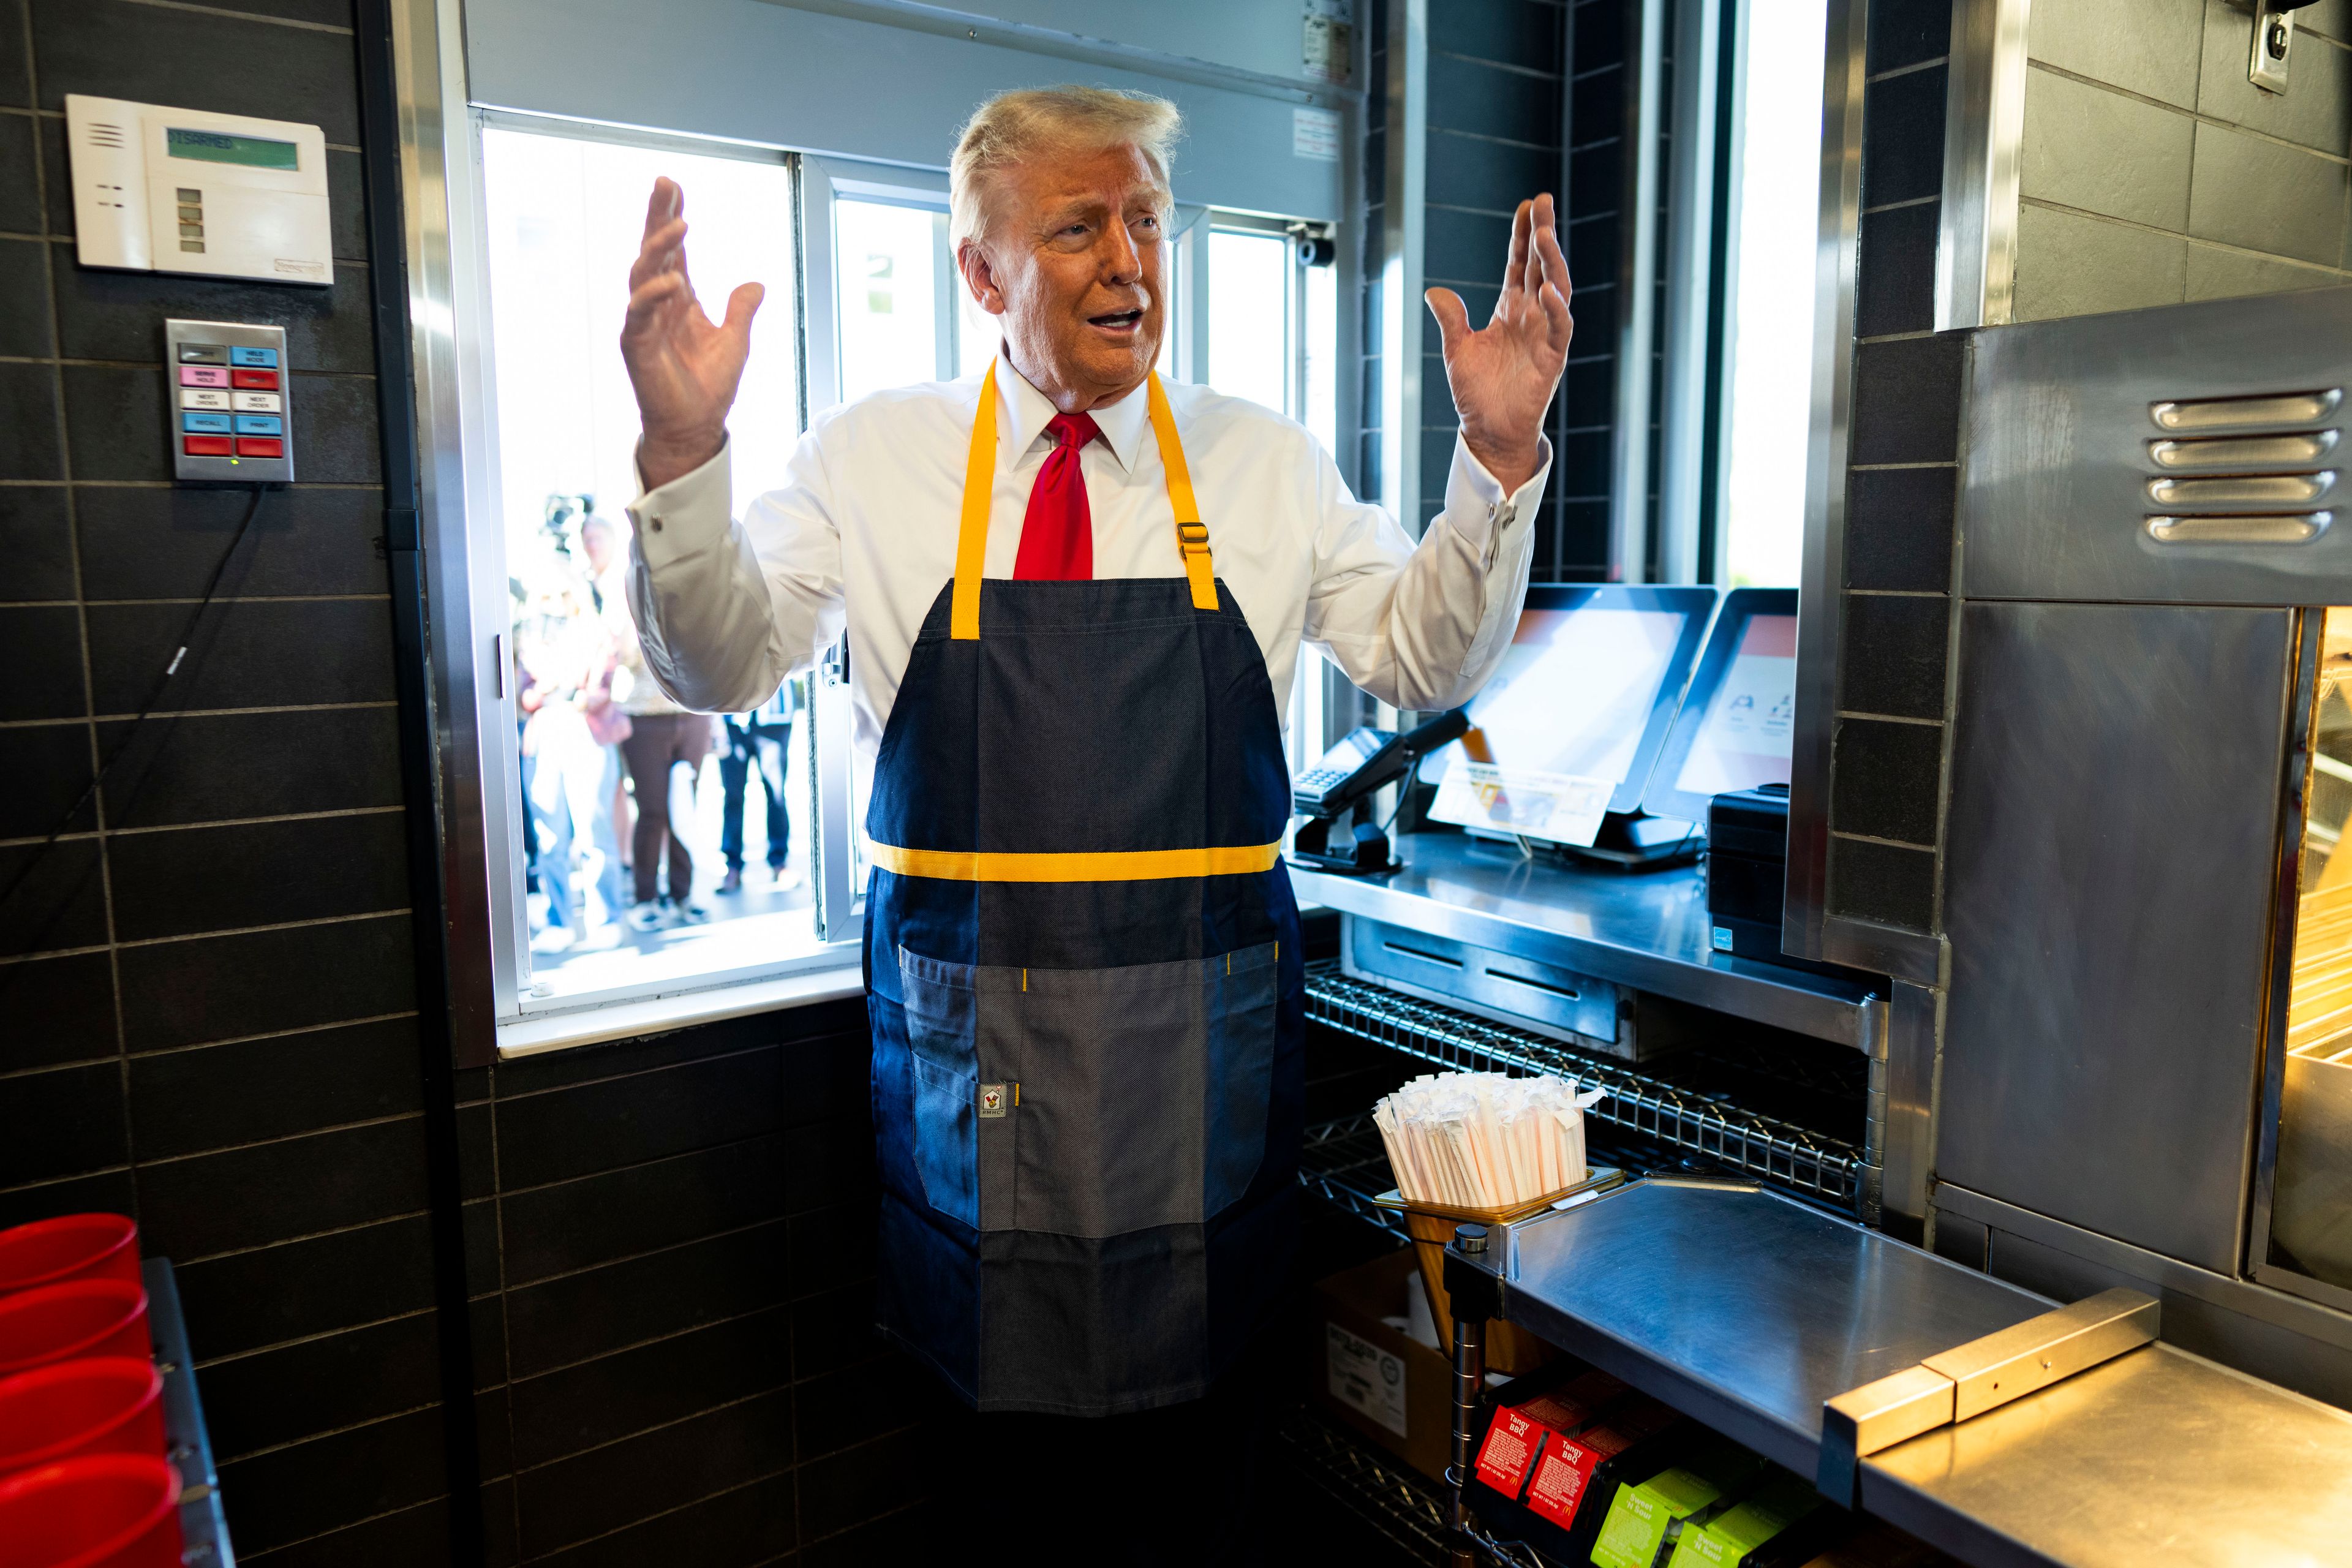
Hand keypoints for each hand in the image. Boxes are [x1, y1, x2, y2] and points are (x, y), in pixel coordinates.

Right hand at [622, 178, 765, 490]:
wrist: (694, 426)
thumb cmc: (708, 386)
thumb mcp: (735, 341)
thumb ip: (741, 310)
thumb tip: (756, 283)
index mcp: (678, 299)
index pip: (673, 250)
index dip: (672, 217)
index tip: (674, 186)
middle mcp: (656, 303)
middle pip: (652, 249)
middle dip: (657, 215)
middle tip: (664, 182)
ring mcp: (643, 321)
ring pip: (643, 273)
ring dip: (659, 246)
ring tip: (681, 223)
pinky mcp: (635, 344)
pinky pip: (639, 312)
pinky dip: (653, 294)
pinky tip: (671, 279)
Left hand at [1426, 194, 1573, 495]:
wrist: (1488, 432)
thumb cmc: (1477, 393)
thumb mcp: (1456, 350)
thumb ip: (1451, 319)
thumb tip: (1434, 291)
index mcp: (1510, 310)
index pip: (1519, 263)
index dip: (1522, 235)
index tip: (1527, 205)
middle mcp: (1531, 317)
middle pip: (1541, 266)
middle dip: (1543, 233)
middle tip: (1544, 201)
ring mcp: (1544, 335)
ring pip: (1556, 289)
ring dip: (1552, 261)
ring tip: (1544, 234)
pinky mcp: (1552, 358)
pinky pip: (1559, 328)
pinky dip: (1555, 309)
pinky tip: (1548, 288)